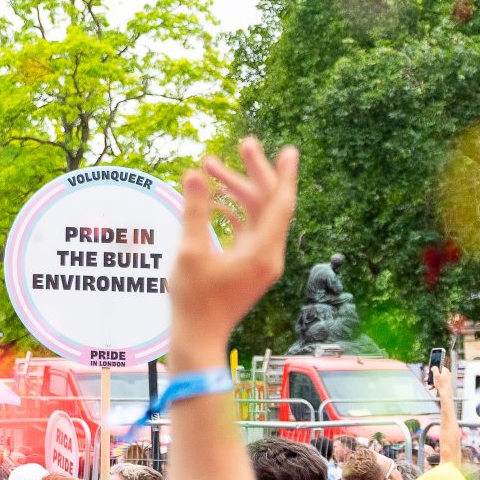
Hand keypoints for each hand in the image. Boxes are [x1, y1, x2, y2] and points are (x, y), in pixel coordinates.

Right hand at [170, 138, 299, 345]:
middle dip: (254, 173)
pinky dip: (233, 211)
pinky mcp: (249, 266)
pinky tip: (213, 200)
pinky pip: (247, 229)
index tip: (289, 150)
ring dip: (236, 190)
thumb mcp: (190, 252)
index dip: (284, 175)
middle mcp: (268, 255)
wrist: (199, 337)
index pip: (281, 205)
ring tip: (209, 166)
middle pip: (268, 204)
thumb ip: (195, 211)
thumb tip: (194, 174)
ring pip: (255, 215)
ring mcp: (260, 261)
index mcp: (262, 252)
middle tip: (243, 142)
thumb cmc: (194, 300)